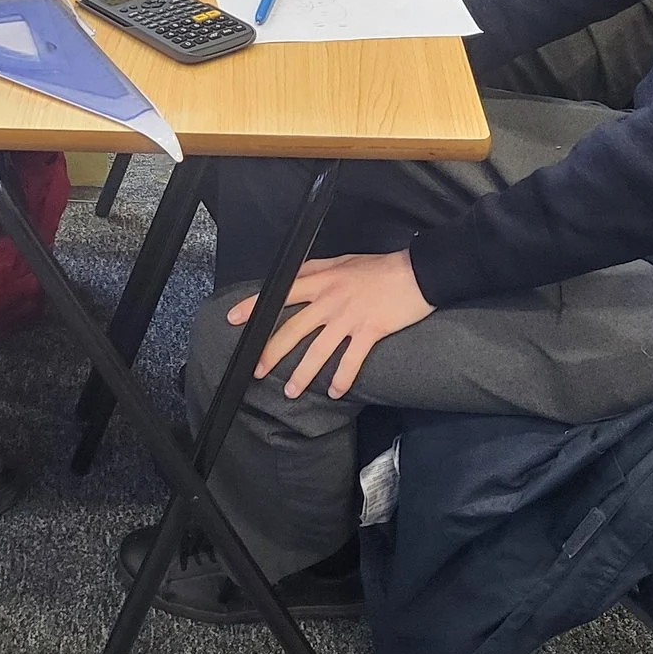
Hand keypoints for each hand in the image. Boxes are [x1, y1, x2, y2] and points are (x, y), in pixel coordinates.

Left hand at [228, 252, 431, 399]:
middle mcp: (331, 301)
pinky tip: (334, 392)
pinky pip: (351, 360)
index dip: (255, 306)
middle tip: (257, 370)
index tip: (234, 319)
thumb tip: (295, 276)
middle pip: (294, 329)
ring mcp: (350, 318)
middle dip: (272, 352)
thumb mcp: (343, 261)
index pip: (281, 294)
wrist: (418, 272)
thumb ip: (316, 269)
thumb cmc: (380, 266)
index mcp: (322, 281)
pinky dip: (342, 378)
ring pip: (319, 350)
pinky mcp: (371, 331)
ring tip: (291, 391)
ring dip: (303, 374)